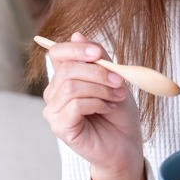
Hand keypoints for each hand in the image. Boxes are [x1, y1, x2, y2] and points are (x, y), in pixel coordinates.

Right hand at [43, 32, 145, 179]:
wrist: (126, 145)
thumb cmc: (119, 113)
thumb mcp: (113, 79)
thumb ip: (96, 59)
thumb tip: (77, 34)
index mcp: (65, 78)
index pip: (57, 53)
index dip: (76, 49)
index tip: (99, 54)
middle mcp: (54, 93)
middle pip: (67, 69)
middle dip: (97, 72)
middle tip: (120, 81)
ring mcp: (54, 111)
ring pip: (71, 87)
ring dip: (100, 89)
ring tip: (117, 98)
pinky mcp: (60, 127)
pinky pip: (75, 105)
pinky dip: (97, 103)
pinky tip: (108, 109)